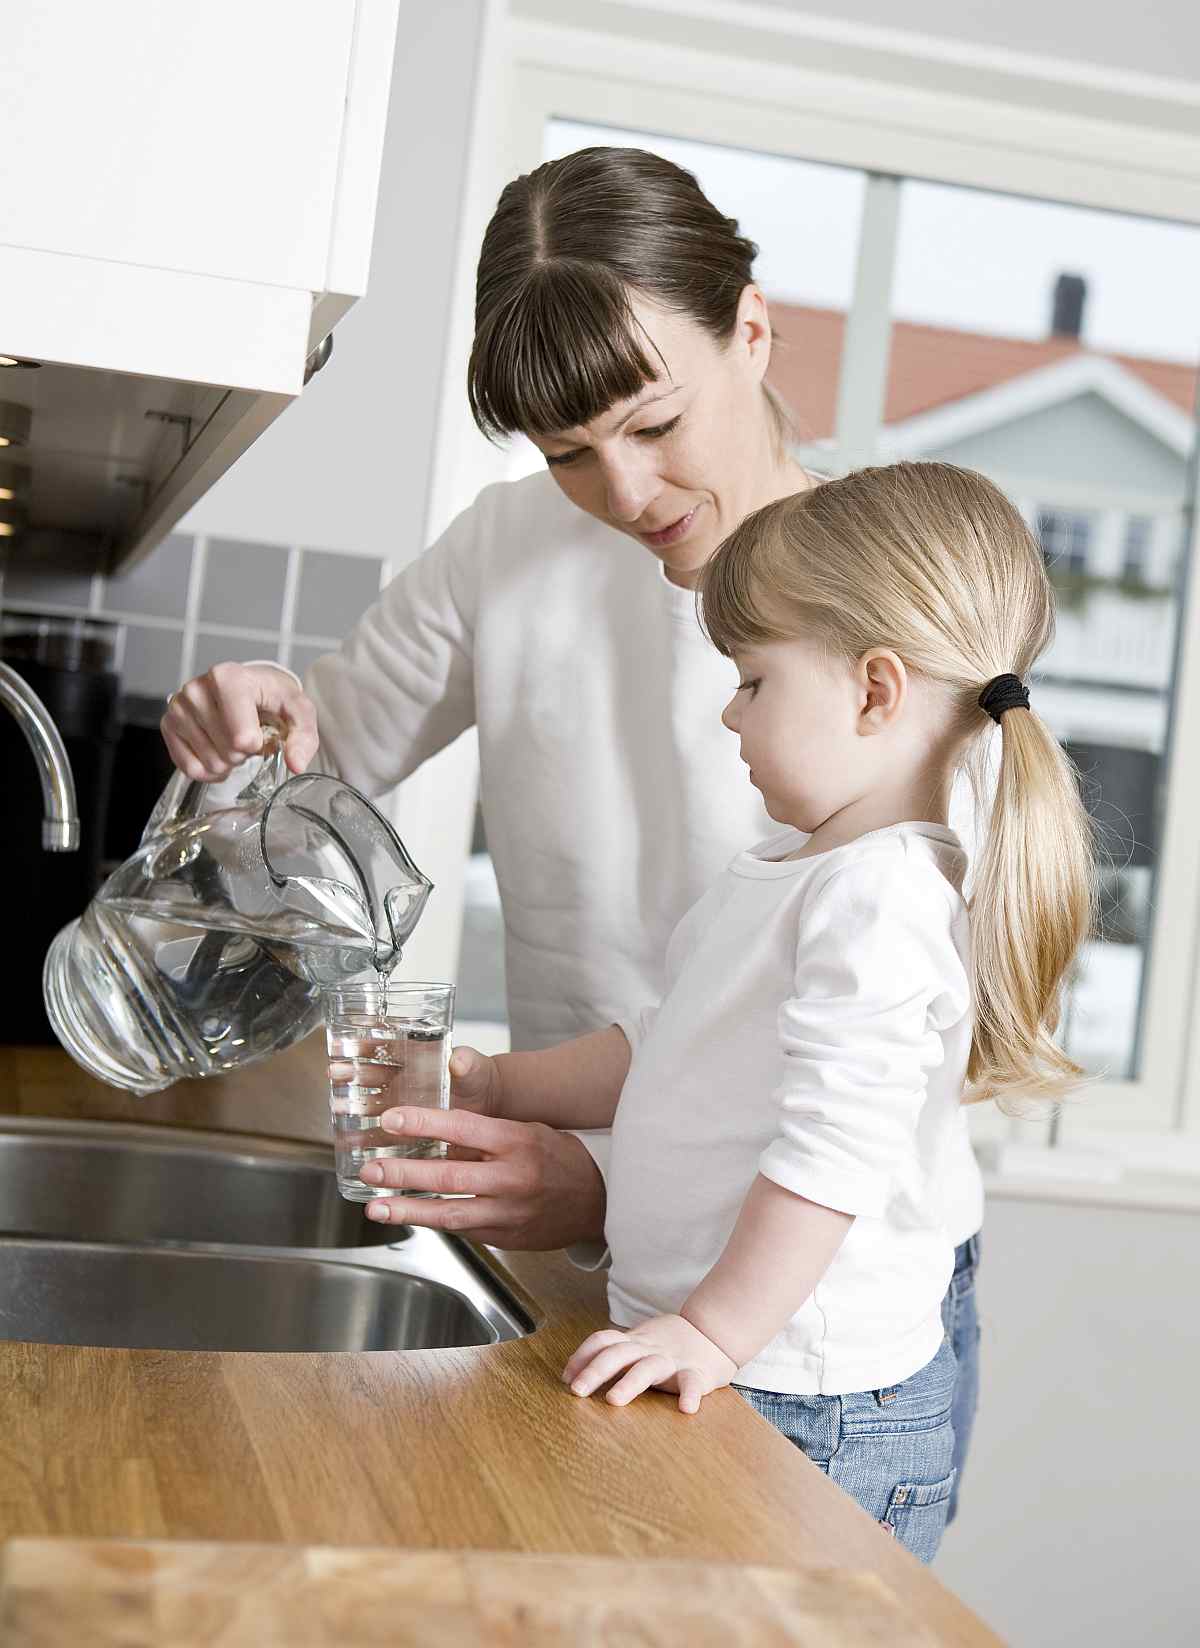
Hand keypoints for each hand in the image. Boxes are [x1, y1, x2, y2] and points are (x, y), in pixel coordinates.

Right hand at [161, 661, 318, 779]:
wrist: (247, 688)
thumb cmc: (271, 698)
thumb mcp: (297, 710)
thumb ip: (303, 736)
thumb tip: (296, 764)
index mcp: (228, 677)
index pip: (242, 737)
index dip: (258, 744)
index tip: (262, 730)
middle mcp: (197, 688)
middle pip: (228, 753)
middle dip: (244, 753)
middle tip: (247, 736)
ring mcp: (179, 707)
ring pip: (210, 763)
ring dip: (228, 761)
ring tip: (232, 740)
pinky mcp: (168, 725)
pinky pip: (190, 770)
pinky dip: (210, 770)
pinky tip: (218, 752)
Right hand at [328, 1044, 501, 1127]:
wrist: (489, 1106)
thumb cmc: (478, 1079)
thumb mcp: (474, 1068)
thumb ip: (467, 1063)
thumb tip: (460, 1059)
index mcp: (416, 1057)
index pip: (384, 1046)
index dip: (363, 1043)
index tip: (344, 1043)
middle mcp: (403, 1079)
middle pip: (370, 1073)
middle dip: (349, 1072)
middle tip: (333, 1074)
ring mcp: (401, 1103)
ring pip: (369, 1102)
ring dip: (351, 1104)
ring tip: (337, 1109)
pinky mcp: (405, 1126)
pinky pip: (380, 1130)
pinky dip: (364, 1136)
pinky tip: (350, 1142)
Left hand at [356, 1101, 606, 1249]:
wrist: (597, 1201)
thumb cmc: (558, 1157)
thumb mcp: (527, 1129)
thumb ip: (486, 1129)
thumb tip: (435, 1120)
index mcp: (517, 1141)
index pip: (465, 1127)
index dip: (425, 1123)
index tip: (392, 1120)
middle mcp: (512, 1178)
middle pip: (450, 1176)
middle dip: (404, 1173)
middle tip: (371, 1169)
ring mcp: (508, 1212)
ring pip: (450, 1214)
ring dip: (408, 1210)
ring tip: (375, 1206)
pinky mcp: (505, 1237)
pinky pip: (462, 1231)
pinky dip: (432, 1223)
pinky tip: (407, 1216)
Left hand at [562, 1314, 737, 1413]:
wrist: (715, 1332)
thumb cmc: (670, 1345)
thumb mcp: (639, 1344)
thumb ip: (614, 1354)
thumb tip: (575, 1374)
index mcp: (634, 1342)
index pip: (603, 1341)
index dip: (582, 1356)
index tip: (566, 1377)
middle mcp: (649, 1349)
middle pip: (617, 1354)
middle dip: (594, 1370)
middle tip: (576, 1391)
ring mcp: (672, 1360)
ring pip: (648, 1368)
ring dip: (629, 1383)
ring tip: (613, 1400)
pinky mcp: (697, 1373)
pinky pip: (693, 1383)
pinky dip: (690, 1395)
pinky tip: (686, 1409)